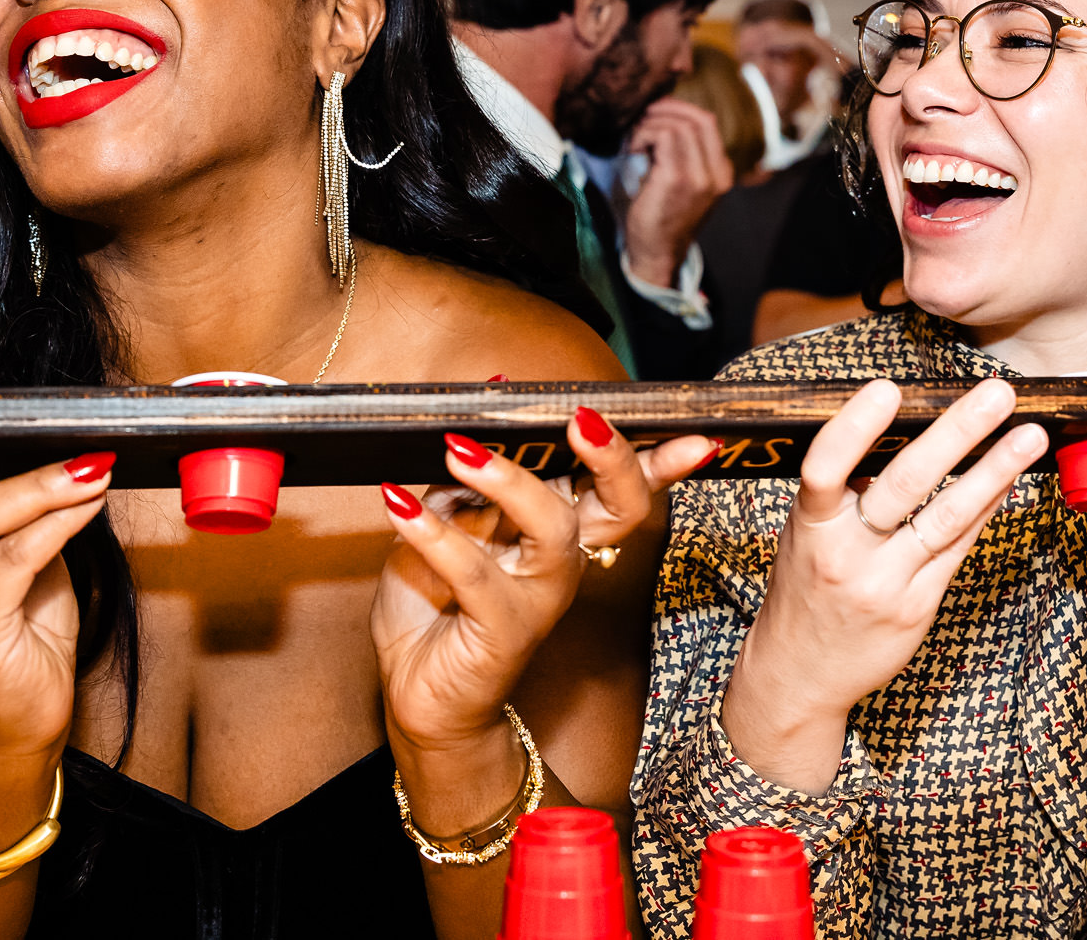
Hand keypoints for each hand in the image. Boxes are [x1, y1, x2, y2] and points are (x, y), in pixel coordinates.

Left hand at [372, 409, 713, 755]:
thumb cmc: (437, 606)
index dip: (658, 460)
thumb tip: (491, 391)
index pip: (618, 486)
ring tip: (457, 450)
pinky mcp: (503, 630)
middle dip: (614, 461)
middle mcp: (563, 561)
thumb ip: (467, 468)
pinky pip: (473, 571)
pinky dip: (433, 532)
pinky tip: (398, 505)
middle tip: (582, 421)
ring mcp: (539, 597)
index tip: (688, 433)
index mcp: (559, 528)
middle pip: (618, 507)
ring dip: (508, 480)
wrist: (420, 694)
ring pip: (553, 529)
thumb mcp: (446, 520)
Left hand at [621, 98, 734, 287]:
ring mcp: (699, 177)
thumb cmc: (663, 217)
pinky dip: (644, 135)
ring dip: (651, 124)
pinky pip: (665, 137)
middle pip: (697, 118)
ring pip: (680, 125)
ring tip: (636, 139)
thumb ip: (684, 154)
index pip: (708, 122)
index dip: (679, 108)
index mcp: (721, 172)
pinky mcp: (677, 180)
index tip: (655, 112)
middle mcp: (716, 174)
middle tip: (641, 118)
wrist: (657, 255)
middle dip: (665, 110)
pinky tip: (633, 149)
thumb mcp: (683, 183)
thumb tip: (661, 117)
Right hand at [723, 378, 1047, 790]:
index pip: (825, 468)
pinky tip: (1009, 479)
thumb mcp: (805, 535)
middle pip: (904, 485)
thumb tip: (897, 432)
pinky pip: (958, 548)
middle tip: (995, 394)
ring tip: (1028, 436)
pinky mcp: (917, 606)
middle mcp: (846, 554)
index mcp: (810, 526)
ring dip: (993, 470)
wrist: (796, 673)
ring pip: (945, 517)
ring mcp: (885, 583)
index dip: (854, 428)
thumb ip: (842, 494)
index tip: (887, 388)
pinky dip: (986, 509)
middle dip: (955, 433)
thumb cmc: (804, 589)